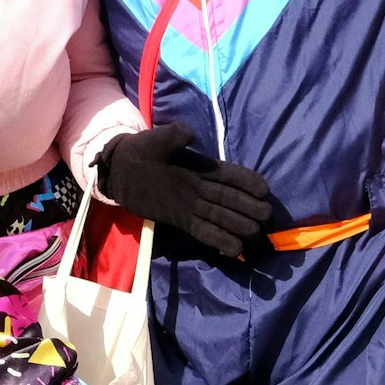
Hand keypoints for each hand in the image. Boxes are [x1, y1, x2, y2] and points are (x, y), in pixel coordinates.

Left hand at [97, 121, 271, 257]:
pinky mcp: (180, 220)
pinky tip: (235, 250)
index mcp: (201, 167)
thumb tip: (191, 134)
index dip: (247, 182)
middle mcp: (201, 188)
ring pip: (221, 217)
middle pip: (231, 199)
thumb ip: (175, 135)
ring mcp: (192, 206)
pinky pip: (204, 232)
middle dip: (249, 208)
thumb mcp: (157, 139)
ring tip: (254, 235)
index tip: (263, 191)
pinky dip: (220, 240)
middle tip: (264, 218)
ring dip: (238, 226)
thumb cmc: (141, 150)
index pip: (230, 175)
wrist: (120, 169)